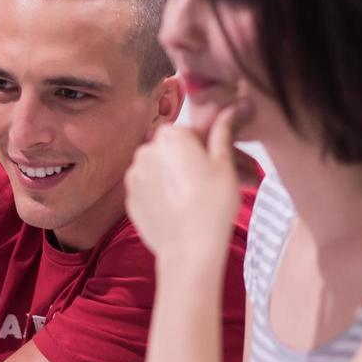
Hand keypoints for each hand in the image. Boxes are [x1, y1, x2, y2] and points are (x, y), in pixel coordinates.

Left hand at [125, 101, 246, 267]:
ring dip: (177, 178)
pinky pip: (150, 190)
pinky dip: (164, 195)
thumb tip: (231, 110)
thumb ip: (223, 133)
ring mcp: (133, 176)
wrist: (189, 251)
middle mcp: (145, 150)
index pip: (193, 132)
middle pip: (175, 151)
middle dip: (194, 163)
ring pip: (161, 170)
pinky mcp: (130, 199)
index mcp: (169, 135)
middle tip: (216, 185)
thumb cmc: (212, 207)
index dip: (211, 148)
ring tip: (198, 201)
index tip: (224, 165)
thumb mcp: (224, 166)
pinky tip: (181, 210)